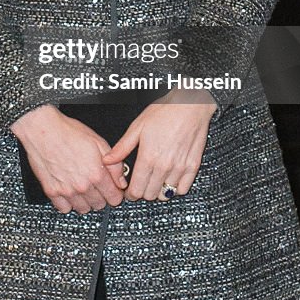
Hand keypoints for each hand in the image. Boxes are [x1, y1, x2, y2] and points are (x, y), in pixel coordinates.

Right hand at [10, 105, 126, 213]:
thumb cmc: (68, 132)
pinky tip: (70, 190)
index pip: (114, 198)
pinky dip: (68, 203)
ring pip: (83, 209)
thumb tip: (121, 181)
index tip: (113, 189)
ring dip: (86, 201)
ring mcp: (66, 191)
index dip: (116, 193)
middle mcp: (82, 186)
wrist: (42, 130)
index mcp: (96, 174)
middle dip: (102, 196)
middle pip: (100, 205)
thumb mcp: (99, 143)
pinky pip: (64, 208)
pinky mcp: (52, 192)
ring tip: (83, 186)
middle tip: (97, 184)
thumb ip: (114, 165)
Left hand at [102, 90, 216, 201]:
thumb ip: (122, 147)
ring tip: (154, 181)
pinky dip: (174, 188)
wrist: (190, 104)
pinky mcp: (193, 166)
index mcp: (148, 157)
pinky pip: (182, 189)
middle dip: (142, 192)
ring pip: (165, 194)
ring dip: (157, 191)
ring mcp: (180, 168)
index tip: (129, 190)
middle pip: (149, 195)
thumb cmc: (164, 111)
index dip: (130, 193)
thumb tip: (107, 160)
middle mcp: (164, 166)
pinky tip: (169, 179)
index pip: (136, 189)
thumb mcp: (138, 126)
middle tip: (141, 184)